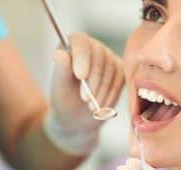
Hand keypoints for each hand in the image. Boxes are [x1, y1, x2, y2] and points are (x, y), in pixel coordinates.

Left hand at [44, 32, 124, 154]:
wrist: (78, 119)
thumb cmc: (65, 101)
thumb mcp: (60, 88)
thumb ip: (60, 69)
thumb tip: (60, 53)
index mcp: (72, 47)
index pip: (80, 40)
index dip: (82, 56)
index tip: (80, 76)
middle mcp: (92, 49)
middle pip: (100, 54)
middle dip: (94, 79)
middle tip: (84, 99)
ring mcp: (108, 59)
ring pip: (112, 69)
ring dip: (102, 90)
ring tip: (90, 106)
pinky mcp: (120, 72)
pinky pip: (121, 80)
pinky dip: (111, 95)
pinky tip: (101, 105)